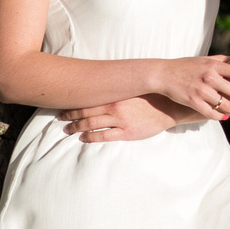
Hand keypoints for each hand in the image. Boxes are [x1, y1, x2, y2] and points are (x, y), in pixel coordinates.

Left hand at [59, 95, 177, 142]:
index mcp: (115, 96)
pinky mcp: (126, 132)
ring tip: (68, 130)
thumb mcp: (133, 90)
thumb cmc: (151, 98)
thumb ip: (118, 92)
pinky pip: (103, 136)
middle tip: (60, 120)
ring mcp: (119, 120)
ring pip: (91, 124)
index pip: (88, 100)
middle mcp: (114, 107)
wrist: (168, 108)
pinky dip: (90, 137)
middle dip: (71, 117)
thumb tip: (103, 90)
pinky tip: (83, 138)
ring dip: (77, 128)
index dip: (74, 105)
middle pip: (85, 112)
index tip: (63, 108)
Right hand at [152, 55, 229, 119]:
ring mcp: (200, 90)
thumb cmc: (185, 66)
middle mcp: (209, 77)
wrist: (162, 74)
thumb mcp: (204, 59)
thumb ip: (221, 59)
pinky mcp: (192, 101)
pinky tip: (226, 118)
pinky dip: (220, 116)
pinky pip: (210, 112)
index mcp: (214, 65)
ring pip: (224, 104)